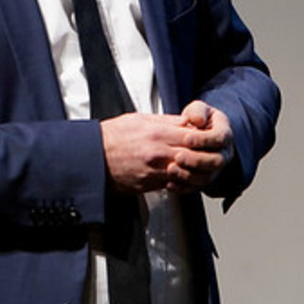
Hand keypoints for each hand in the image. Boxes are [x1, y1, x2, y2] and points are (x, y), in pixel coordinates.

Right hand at [100, 105, 230, 194]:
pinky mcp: (149, 185)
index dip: (206, 139)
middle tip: (210, 154)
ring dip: (196, 172)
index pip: (195, 138)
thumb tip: (187, 123)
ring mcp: (155, 171)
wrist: (93, 156)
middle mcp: (159, 154)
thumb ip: (167, 122)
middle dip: (206, 157)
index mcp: (159, 134)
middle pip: (196, 158)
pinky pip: (174, 185)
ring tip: (199, 167)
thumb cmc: (114, 135)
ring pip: (188, 175)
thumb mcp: (141, 119)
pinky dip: (182, 181)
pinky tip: (182, 176)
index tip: (209, 138)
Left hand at [168, 101, 233, 192]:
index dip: (204, 140)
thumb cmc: (198, 120)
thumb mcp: (198, 109)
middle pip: (216, 161)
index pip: (220, 138)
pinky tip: (170, 183)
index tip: (187, 139)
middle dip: (196, 160)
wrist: (198, 134)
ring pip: (207, 177)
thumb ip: (197, 111)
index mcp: (224, 134)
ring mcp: (215, 169)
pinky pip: (196, 188)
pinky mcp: (204, 179)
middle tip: (178, 156)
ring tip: (171, 169)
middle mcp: (224, 154)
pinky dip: (183, 187)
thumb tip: (197, 120)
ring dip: (188, 175)